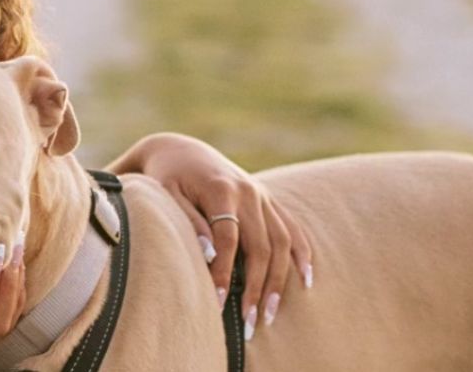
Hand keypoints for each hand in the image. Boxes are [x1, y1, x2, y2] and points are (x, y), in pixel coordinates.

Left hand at [107, 133, 313, 339]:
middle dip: (257, 287)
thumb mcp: (166, 194)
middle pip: (261, 246)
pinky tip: (306, 281)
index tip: (218, 302)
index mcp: (221, 189)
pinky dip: (302, 254)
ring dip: (279, 281)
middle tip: (250, 323)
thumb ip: (188, 221)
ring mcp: (262, 196)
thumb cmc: (167, 177)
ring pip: (280, 242)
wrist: (181, 149)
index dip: (224, 271)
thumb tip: (210, 253)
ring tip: (271, 315)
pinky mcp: (269, 200)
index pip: (228, 238)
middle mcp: (248, 192)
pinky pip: (292, 229)